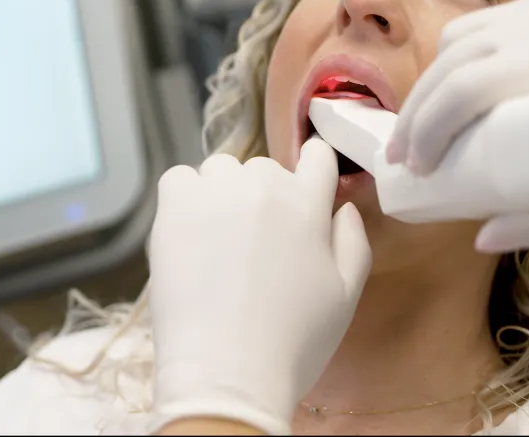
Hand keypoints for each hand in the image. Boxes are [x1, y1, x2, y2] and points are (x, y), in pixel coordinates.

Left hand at [148, 139, 371, 435]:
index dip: (312, 172)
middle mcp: (264, 186)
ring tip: (218, 240)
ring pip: (221, 170)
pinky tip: (188, 232)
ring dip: (223, 193)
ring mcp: (216, 192)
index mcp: (309, 203)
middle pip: (265, 169)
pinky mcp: (174, 207)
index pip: (317, 156)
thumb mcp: (346, 295)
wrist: (227, 372)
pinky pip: (179, 179)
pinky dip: (184, 197)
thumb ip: (353, 241)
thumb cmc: (293, 341)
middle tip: (255, 244)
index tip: (301, 195)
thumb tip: (342, 208)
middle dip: (264, 197)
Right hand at [387, 0, 528, 174]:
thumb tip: (482, 238)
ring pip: (457, 38)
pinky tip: (450, 86)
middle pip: (448, 65)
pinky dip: (455, 55)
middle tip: (401, 156)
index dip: (428, 129)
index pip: (465, 90)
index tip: (417, 168)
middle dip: (414, 113)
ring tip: (420, 124)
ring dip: (428, 82)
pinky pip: (482, 22)